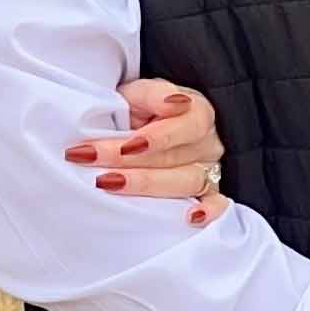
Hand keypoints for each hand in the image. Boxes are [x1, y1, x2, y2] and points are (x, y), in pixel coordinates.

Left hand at [68, 78, 230, 225]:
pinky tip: (191, 218)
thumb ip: (153, 94)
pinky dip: (209, 212)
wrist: (145, 127)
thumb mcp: (140, 92)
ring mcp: (208, 172)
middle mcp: (207, 145)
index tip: (123, 146)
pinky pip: (217, 206)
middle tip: (92, 162)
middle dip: (129, 162)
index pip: (184, 126)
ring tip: (108, 183)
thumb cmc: (141, 109)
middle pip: (174, 158)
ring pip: (186, 183)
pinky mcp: (207, 195)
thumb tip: (172, 102)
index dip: (156, 138)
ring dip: (146, 185)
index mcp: (198, 113)